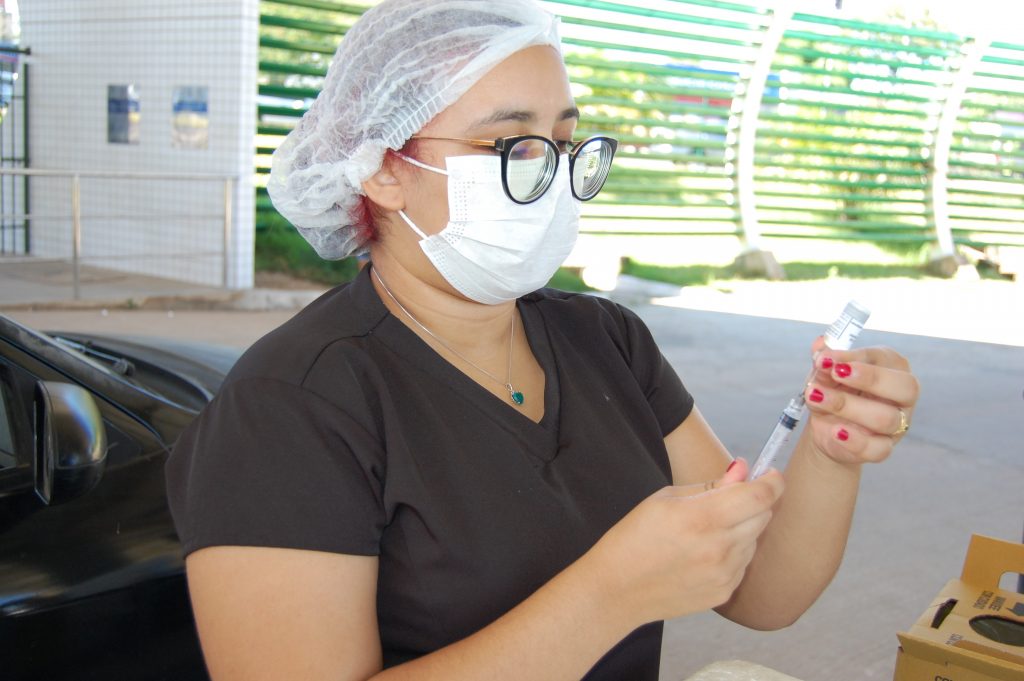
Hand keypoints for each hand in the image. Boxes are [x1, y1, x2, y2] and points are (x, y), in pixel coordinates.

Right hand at [582, 459, 783, 626]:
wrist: (617, 589)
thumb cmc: (634, 537)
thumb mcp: (665, 499)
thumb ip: (710, 486)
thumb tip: (743, 470)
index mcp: (702, 517)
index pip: (760, 496)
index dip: (773, 482)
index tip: (772, 475)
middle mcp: (719, 548)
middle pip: (763, 516)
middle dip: (754, 502)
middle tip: (730, 499)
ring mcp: (724, 574)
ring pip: (754, 540)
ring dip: (741, 529)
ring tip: (705, 531)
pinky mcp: (723, 593)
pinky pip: (743, 564)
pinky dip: (732, 553)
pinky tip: (702, 554)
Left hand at [803, 337, 919, 465]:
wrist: (827, 428)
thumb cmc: (834, 391)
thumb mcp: (825, 373)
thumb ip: (825, 360)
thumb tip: (820, 343)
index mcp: (892, 368)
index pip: (883, 358)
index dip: (854, 356)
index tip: (824, 358)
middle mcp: (901, 397)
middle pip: (905, 387)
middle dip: (870, 378)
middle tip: (836, 373)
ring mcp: (896, 425)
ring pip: (886, 418)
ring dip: (848, 406)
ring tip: (816, 398)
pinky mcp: (883, 448)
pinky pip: (878, 449)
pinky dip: (855, 441)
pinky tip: (835, 431)